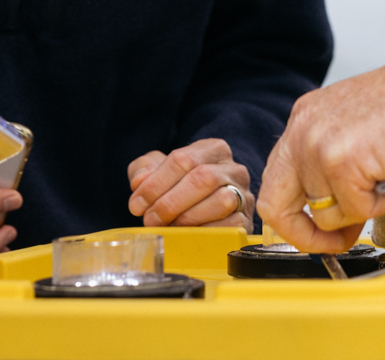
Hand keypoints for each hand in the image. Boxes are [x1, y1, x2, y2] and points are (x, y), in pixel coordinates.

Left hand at [127, 138, 252, 227]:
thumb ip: (144, 169)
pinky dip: (205, 232)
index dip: (156, 183)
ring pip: (221, 201)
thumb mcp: (157, 170)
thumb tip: (140, 181)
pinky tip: (187, 235)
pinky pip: (230, 226)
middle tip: (150, 219)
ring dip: (188, 218)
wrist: (204, 208)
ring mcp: (244, 194)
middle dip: (170, 202)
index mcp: (213, 149)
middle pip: (202, 178)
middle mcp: (233, 168)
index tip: (137, 204)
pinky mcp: (247, 220)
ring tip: (168, 227)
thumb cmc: (179, 186)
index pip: (183, 159)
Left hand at [257, 49, 384, 252]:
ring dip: (361, 211)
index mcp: (303, 120)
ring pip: (324, 215)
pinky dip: (382, 204)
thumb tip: (334, 226)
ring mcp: (316, 146)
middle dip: (305, 235)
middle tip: (335, 243)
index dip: (296, 217)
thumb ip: (332, 175)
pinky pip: (356, 211)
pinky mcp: (339, 162)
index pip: (276, 182)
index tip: (320, 232)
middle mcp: (301, 130)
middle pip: (274, 205)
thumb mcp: (354, 133)